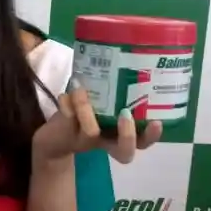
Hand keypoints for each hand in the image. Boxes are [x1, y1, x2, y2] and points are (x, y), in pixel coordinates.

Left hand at [32, 86, 162, 165]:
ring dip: (87, 109)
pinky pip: (68, 121)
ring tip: (82, 90)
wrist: (53, 139)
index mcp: (118, 135)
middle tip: (125, 114)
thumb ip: (113, 91)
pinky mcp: (66, 135)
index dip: (152, 137)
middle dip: (128, 135)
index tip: (157, 122)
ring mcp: (85, 141)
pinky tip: (65, 95)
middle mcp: (105, 142)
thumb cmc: (83, 116)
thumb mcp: (101, 104)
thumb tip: (125, 58)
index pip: (142, 142)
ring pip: (92, 132)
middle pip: (124, 152)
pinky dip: (66, 104)